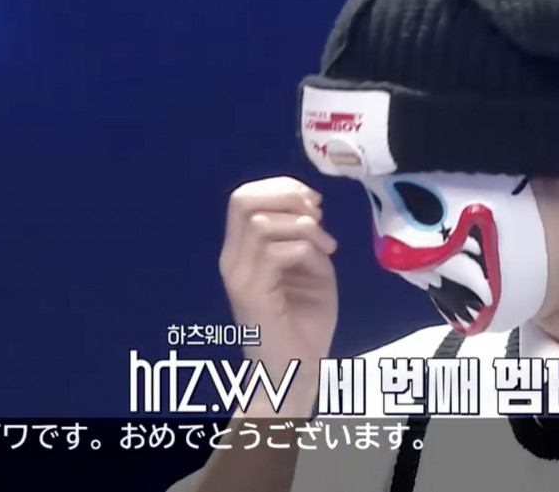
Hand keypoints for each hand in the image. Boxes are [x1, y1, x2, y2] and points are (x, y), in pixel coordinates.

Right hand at [220, 176, 338, 417]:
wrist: (297, 370)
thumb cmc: (304, 323)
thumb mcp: (310, 268)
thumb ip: (303, 237)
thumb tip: (309, 210)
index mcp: (242, 250)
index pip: (244, 197)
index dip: (282, 187)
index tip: (314, 203)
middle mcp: (233, 259)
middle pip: (242, 199)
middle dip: (287, 195)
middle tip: (316, 215)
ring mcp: (239, 276)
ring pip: (260, 222)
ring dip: (303, 226)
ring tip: (326, 246)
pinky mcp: (252, 293)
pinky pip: (274, 251)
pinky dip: (305, 250)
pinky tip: (322, 265)